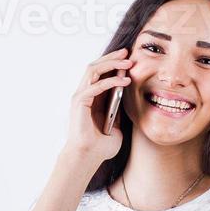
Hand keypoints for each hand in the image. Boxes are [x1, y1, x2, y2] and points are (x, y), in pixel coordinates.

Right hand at [63, 47, 130, 164]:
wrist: (88, 158)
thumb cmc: (100, 146)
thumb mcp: (117, 126)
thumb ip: (119, 112)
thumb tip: (130, 98)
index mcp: (92, 98)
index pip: (100, 72)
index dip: (114, 62)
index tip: (130, 57)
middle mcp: (84, 94)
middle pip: (95, 66)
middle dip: (112, 57)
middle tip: (128, 52)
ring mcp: (80, 97)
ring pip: (93, 70)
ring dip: (111, 64)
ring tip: (128, 62)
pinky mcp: (80, 102)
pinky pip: (96, 85)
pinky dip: (110, 81)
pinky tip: (124, 81)